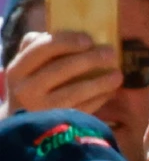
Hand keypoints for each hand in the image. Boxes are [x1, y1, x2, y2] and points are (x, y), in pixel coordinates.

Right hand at [1, 31, 119, 115]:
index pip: (42, 49)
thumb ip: (40, 49)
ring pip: (74, 91)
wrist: (23, 125)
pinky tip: (111, 91)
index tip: (89, 39)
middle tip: (111, 53)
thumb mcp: (27, 68)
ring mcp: (42, 109)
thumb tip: (69, 35)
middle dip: (89, 59)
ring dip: (100, 82)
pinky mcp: (57, 124)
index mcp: (18, 70)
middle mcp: (26, 89)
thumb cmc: (32, 86)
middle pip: (60, 69)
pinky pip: (82, 109)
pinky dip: (99, 99)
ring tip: (118, 75)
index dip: (67, 41)